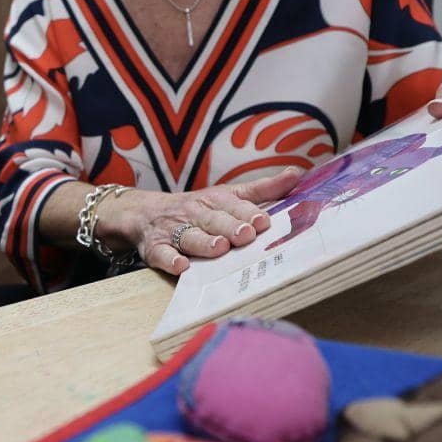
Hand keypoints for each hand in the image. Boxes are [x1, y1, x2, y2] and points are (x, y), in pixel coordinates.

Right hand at [115, 166, 309, 276]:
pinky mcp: (156, 247)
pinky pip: (162, 254)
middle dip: (230, 226)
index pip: (233, 204)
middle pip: (213, 220)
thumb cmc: (198, 208)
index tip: (263, 221)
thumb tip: (296, 175)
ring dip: (204, 242)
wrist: (145, 213)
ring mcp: (174, 230)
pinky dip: (170, 260)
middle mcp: (195, 213)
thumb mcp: (228, 194)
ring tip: (219, 248)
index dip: (248, 212)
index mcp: (214, 200)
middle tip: (246, 234)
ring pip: (190, 236)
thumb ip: (262, 189)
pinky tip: (181, 266)